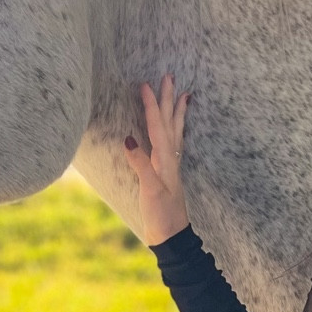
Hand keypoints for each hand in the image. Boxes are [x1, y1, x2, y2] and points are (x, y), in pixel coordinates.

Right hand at [122, 75, 190, 245]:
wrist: (171, 236)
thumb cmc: (162, 215)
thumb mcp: (150, 190)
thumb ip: (141, 165)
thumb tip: (129, 139)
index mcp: (165, 159)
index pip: (157, 126)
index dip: (151, 105)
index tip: (145, 84)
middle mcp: (169, 158)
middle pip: (169, 122)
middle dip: (168, 99)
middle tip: (169, 76)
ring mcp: (169, 164)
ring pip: (174, 130)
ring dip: (175, 111)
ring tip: (182, 93)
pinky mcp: (166, 172)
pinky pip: (171, 142)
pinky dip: (172, 129)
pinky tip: (171, 127)